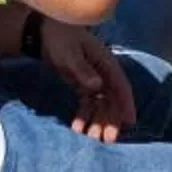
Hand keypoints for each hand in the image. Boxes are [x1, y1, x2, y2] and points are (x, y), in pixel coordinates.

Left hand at [38, 22, 138, 140]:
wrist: (41, 31)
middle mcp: (103, 72)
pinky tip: (77, 128)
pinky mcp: (82, 84)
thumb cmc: (59, 38)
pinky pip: (87, 104)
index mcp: (105, 62)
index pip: (120, 86)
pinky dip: (84, 116)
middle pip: (111, 99)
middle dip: (110, 120)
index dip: (126, 104)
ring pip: (100, 104)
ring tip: (90, 139)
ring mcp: (93, 79)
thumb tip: (98, 87)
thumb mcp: (69, 54)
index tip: (130, 122)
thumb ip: (83, 70)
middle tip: (107, 140)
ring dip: (97, 121)